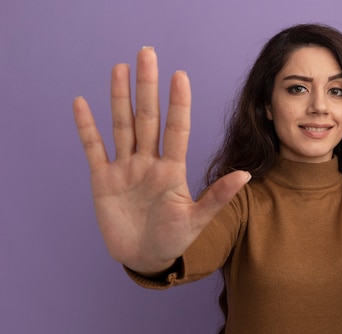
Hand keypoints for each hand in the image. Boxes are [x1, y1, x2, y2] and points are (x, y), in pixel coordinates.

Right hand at [73, 47, 249, 273]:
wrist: (146, 258)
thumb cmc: (175, 240)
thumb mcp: (197, 219)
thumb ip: (218, 196)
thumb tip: (246, 174)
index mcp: (172, 170)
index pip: (176, 129)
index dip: (178, 104)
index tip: (180, 76)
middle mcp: (149, 162)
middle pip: (147, 118)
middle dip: (147, 87)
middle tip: (147, 54)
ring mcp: (126, 168)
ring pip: (122, 126)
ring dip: (119, 98)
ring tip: (120, 67)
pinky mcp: (104, 180)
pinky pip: (93, 149)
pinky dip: (86, 128)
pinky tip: (81, 103)